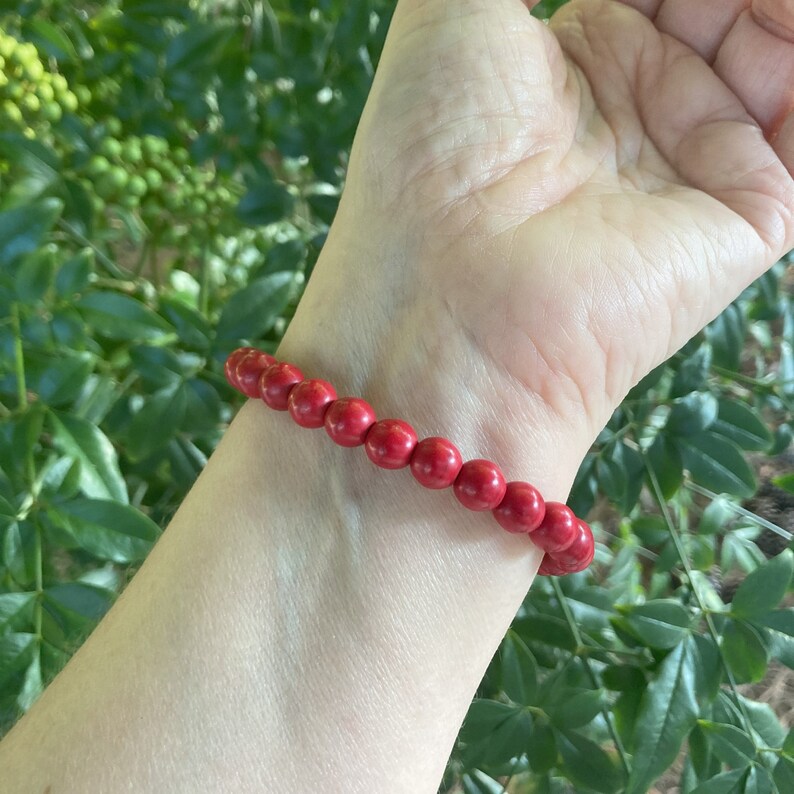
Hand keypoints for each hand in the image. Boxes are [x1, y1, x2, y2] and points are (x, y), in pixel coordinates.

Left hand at [280, 0, 792, 475]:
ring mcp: (693, 160)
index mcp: (577, 61)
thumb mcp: (454, 12)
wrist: (449, 298)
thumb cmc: (429, 155)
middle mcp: (640, 110)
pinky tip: (780, 19)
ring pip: (774, 48)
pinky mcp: (745, 214)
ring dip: (771, 8)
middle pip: (722, 7)